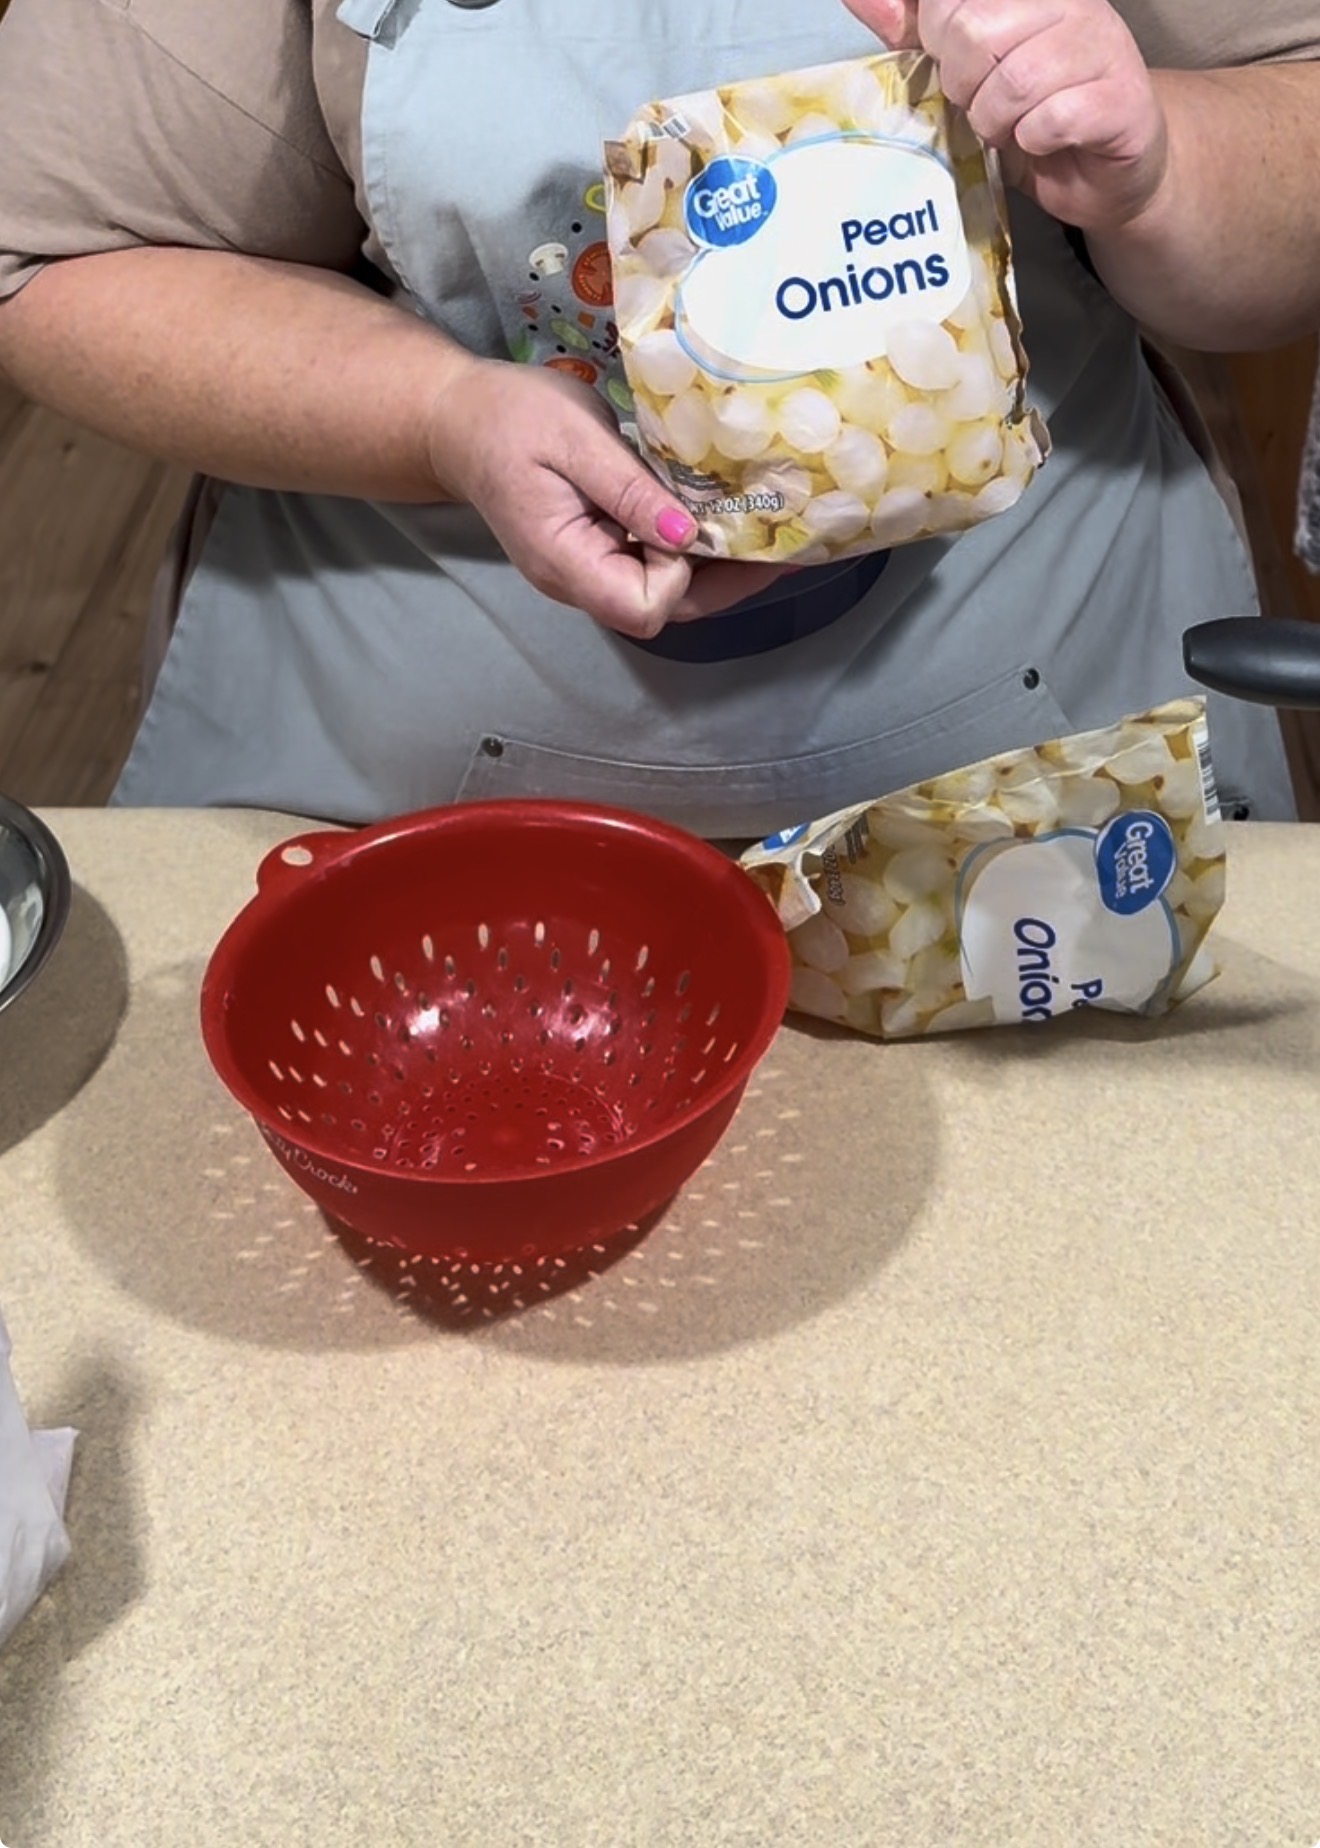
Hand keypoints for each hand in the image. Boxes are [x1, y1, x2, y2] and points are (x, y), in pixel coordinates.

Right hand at [428, 358, 788, 638]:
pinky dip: (687, 543)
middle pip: (664, 609)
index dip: (682, 573)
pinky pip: (651, 563)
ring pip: (665, 590)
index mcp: (565, 562)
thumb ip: (629, 491)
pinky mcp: (598, 550)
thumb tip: (688, 536)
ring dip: (710, 561)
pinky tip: (713, 511)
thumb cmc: (510, 418)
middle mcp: (578, 581)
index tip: (695, 520)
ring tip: (754, 520)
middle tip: (774, 533)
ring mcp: (588, 569)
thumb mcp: (573, 439)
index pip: (644, 606)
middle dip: (721, 578)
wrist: (459, 418)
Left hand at [842, 0, 1168, 232]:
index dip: (942, 46)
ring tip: (1014, 127)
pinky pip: (1051, 120)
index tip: (967, 68)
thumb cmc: (1031, 114)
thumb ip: (915, 30)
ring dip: (999, 122)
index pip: (950, 3)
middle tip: (989, 105)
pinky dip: (1034, 142)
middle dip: (967, 88)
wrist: (1104, 171)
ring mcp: (1102, 44)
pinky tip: (1044, 140)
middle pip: (974, 35)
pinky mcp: (1119, 99)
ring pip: (1013, 83)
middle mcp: (1070, 2)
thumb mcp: (965, 69)